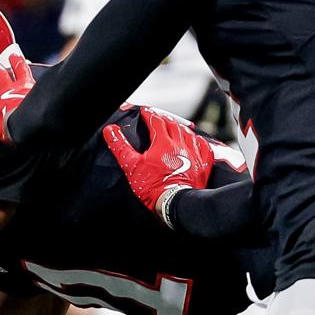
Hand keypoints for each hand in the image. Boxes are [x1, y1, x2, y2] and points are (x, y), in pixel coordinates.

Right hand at [100, 105, 215, 225]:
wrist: (175, 203)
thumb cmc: (153, 187)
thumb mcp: (131, 166)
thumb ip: (120, 147)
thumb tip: (110, 131)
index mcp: (163, 143)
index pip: (155, 121)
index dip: (149, 114)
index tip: (145, 112)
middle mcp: (180, 145)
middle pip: (173, 125)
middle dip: (164, 119)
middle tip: (158, 119)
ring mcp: (193, 154)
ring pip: (188, 133)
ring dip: (180, 128)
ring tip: (175, 128)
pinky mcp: (203, 165)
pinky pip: (204, 147)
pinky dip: (199, 142)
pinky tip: (195, 142)